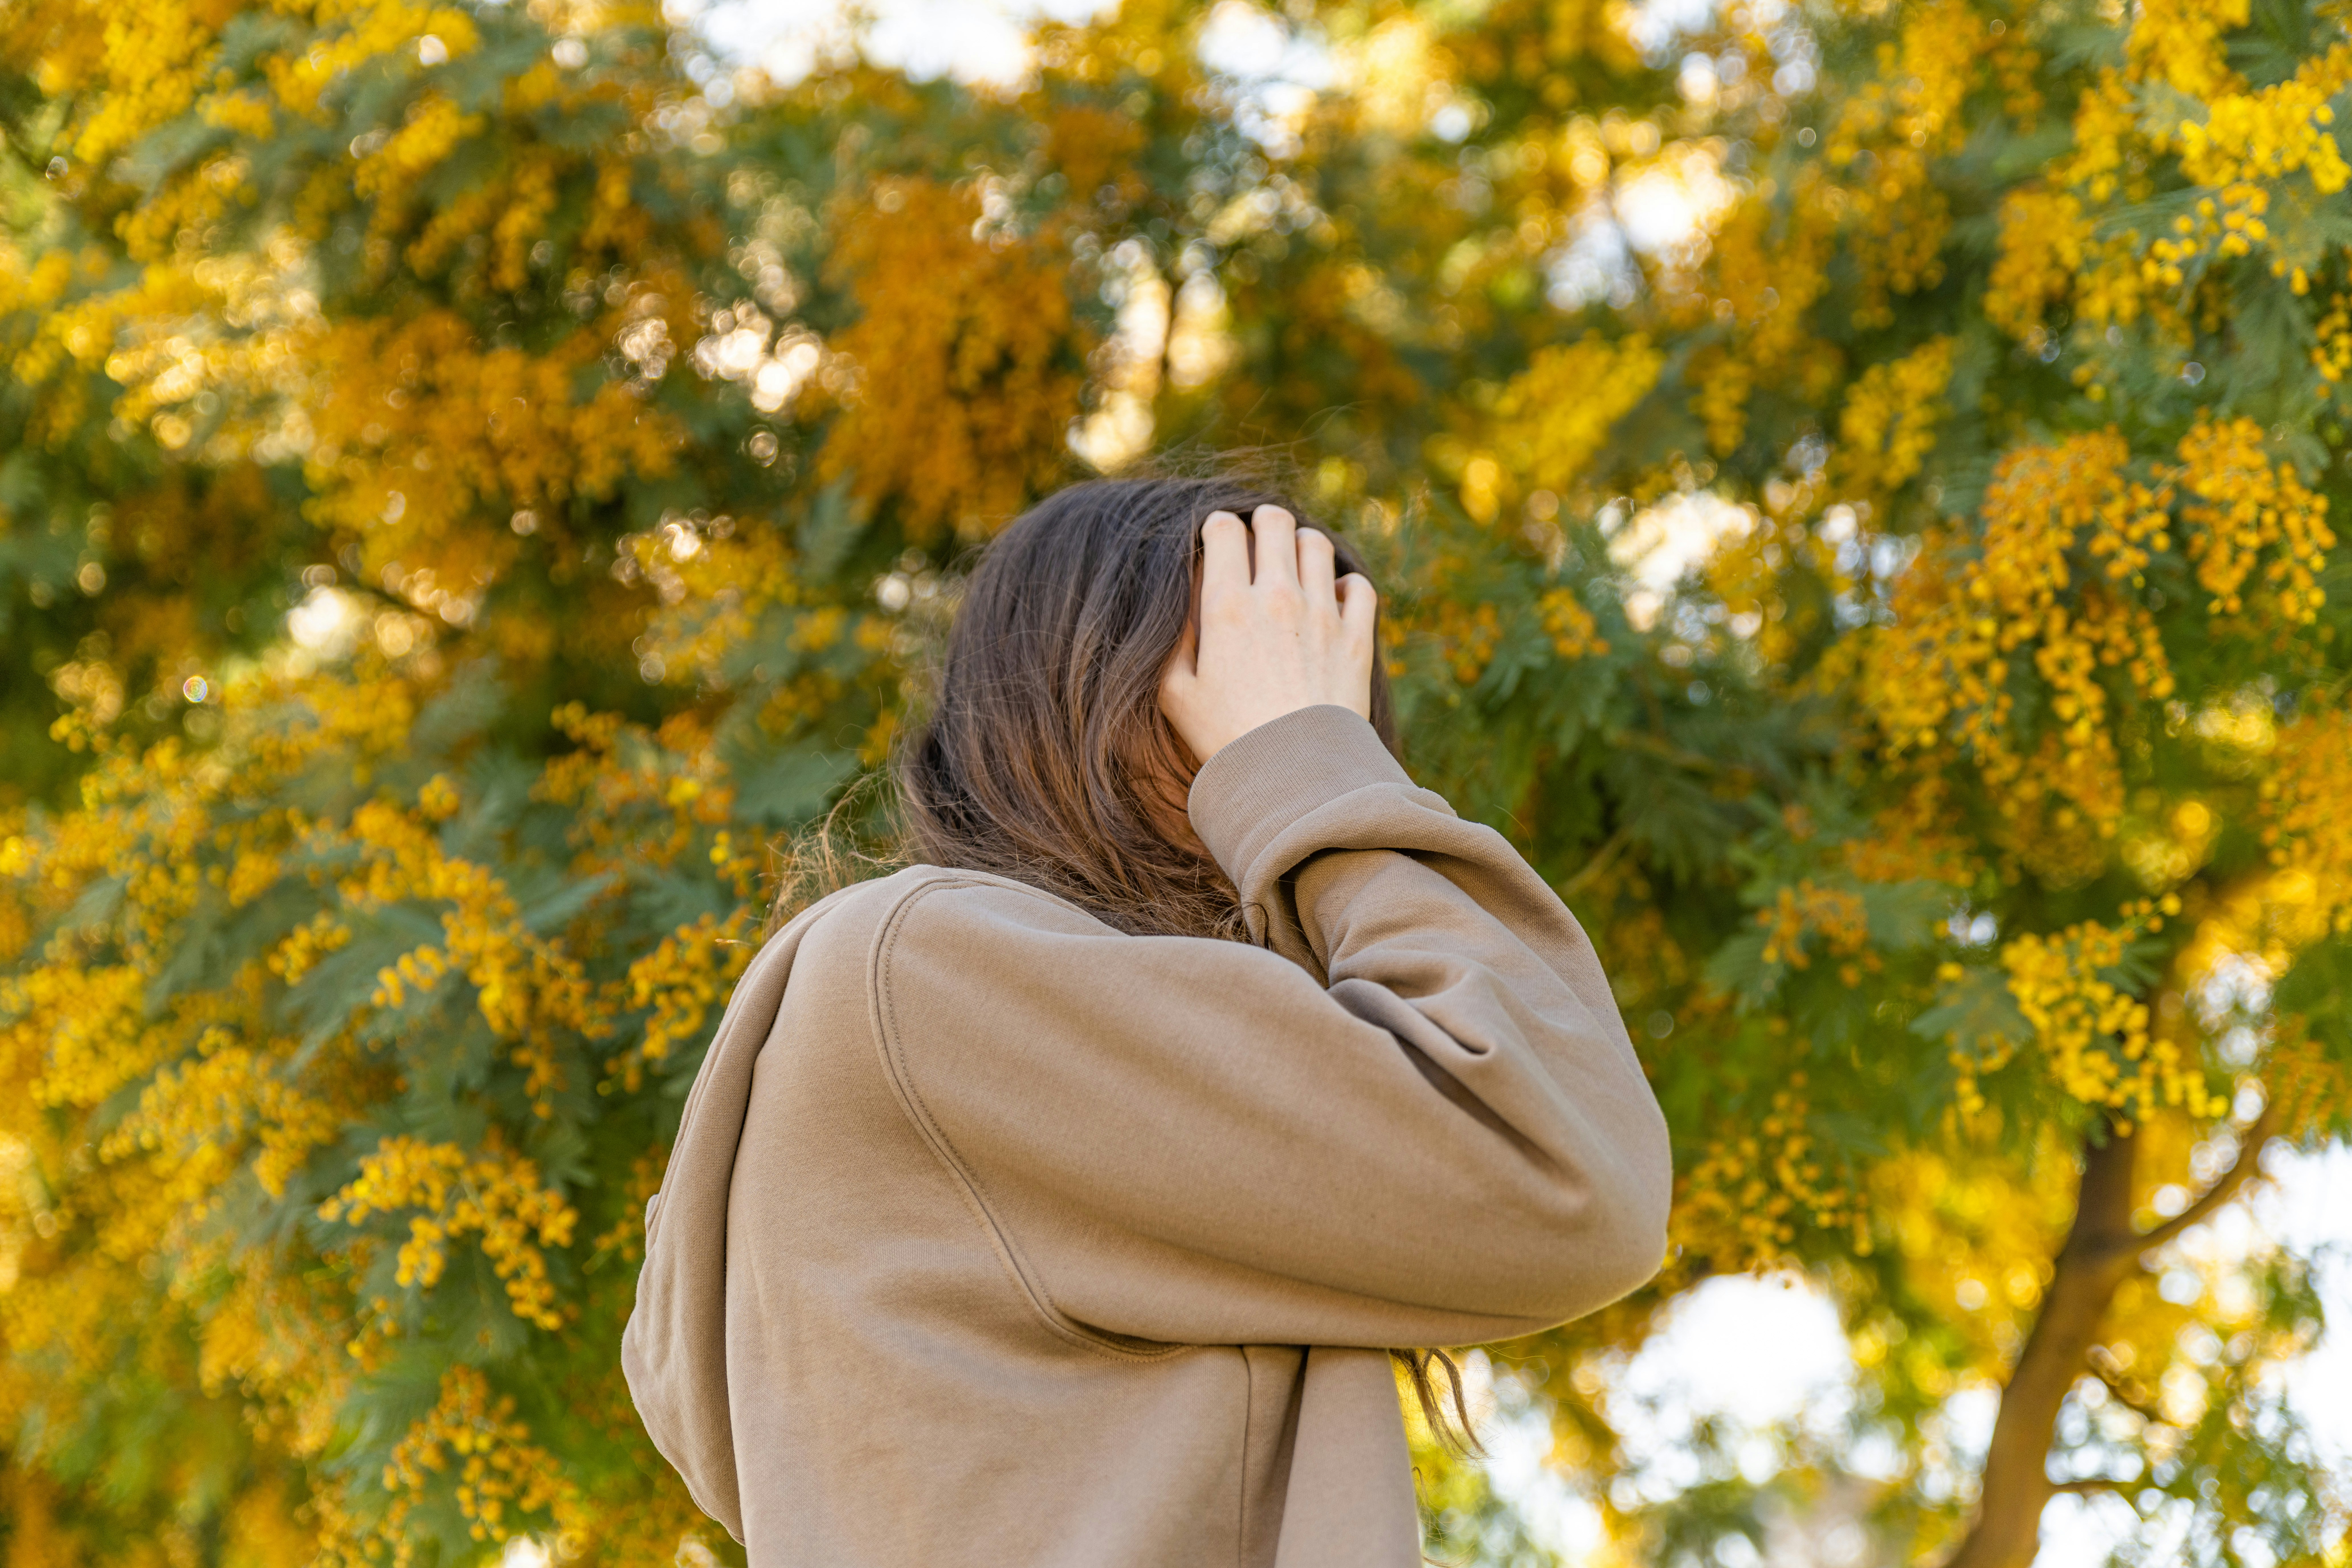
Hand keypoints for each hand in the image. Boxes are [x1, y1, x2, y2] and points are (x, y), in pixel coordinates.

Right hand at [1159, 505, 1377, 766]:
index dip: (1218, 525)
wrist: (1294, 776)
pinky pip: (1358, 587)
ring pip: (1317, 545)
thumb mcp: (1177, 695)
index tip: (1218, 536)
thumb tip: (1186, 609)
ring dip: (1303, 544)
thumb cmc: (1227, 739)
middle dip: (1263, 520)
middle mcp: (1277, 598)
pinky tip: (1333, 597)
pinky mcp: (1357, 638)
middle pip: (1276, 523)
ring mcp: (1323, 615)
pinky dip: (1346, 584)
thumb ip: (1175, 645)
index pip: (1224, 531)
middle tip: (1259, 534)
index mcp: (1228, 606)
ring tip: (1295, 559)